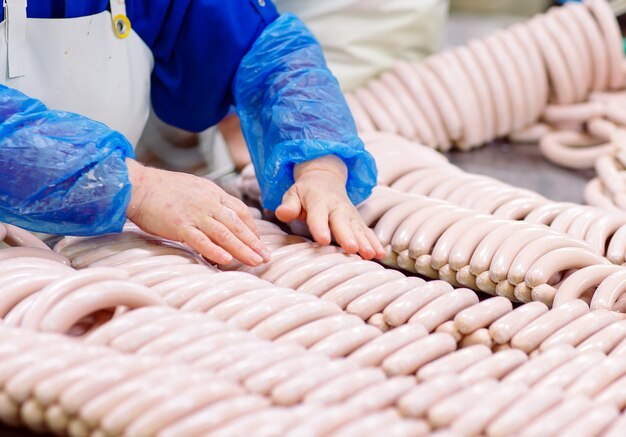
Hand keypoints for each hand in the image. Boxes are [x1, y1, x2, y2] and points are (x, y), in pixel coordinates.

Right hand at [125, 159, 269, 265]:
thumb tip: (224, 218)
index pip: (240, 212)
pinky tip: (226, 260)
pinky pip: (200, 240)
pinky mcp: (180, 225)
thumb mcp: (195, 188)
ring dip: (242, 249)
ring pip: (224, 234)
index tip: (259, 242)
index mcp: (213, 193)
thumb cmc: (164, 189)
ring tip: (255, 262)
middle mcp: (208, 203)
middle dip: (254, 243)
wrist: (138, 186)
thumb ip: (210, 202)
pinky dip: (214, 250)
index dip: (252, 228)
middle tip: (266, 257)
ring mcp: (195, 214)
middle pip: (237, 225)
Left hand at [275, 155, 384, 259]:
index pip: (318, 215)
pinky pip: (367, 231)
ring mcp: (349, 214)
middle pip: (342, 222)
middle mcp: (336, 207)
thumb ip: (289, 205)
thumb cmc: (305, 192)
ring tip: (370, 254)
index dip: (320, 227)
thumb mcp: (292, 194)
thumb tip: (281, 213)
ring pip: (357, 228)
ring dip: (365, 241)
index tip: (324, 240)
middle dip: (347, 235)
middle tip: (352, 248)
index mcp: (318, 201)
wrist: (325, 178)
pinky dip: (374, 241)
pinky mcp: (357, 220)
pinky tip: (381, 253)